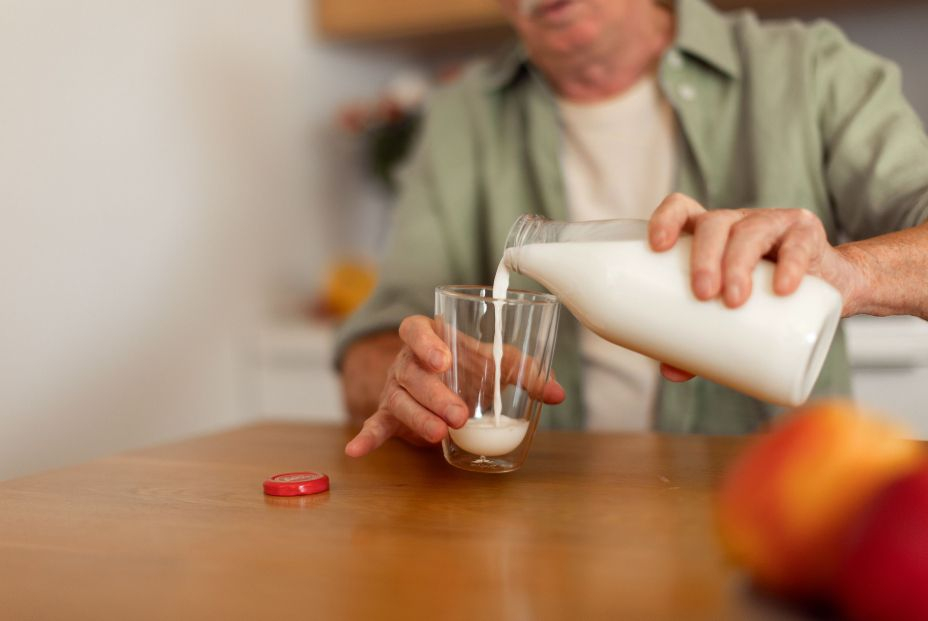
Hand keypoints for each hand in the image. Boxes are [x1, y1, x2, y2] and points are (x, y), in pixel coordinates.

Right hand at [345, 315, 564, 456]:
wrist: (438, 373)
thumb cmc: (467, 362)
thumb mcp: (494, 360)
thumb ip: (525, 371)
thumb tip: (557, 393)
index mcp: (429, 336)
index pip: (414, 329)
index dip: (425, 343)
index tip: (443, 360)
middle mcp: (406, 360)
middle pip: (412, 373)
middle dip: (435, 395)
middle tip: (459, 414)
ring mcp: (395, 386)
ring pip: (399, 399)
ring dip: (418, 417)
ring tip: (438, 435)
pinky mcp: (389, 412)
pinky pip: (376, 423)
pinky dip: (367, 437)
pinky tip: (357, 451)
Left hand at [647, 193, 864, 381]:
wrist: (827, 291)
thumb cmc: (763, 299)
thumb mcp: (730, 314)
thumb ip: (699, 340)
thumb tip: (670, 372)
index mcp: (709, 234)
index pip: (683, 209)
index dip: (666, 219)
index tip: (657, 247)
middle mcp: (738, 222)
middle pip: (715, 223)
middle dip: (704, 257)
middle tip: (702, 294)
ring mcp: (773, 224)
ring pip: (750, 231)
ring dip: (738, 263)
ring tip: (733, 300)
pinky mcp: (807, 236)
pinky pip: (798, 245)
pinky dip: (791, 266)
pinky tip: (782, 288)